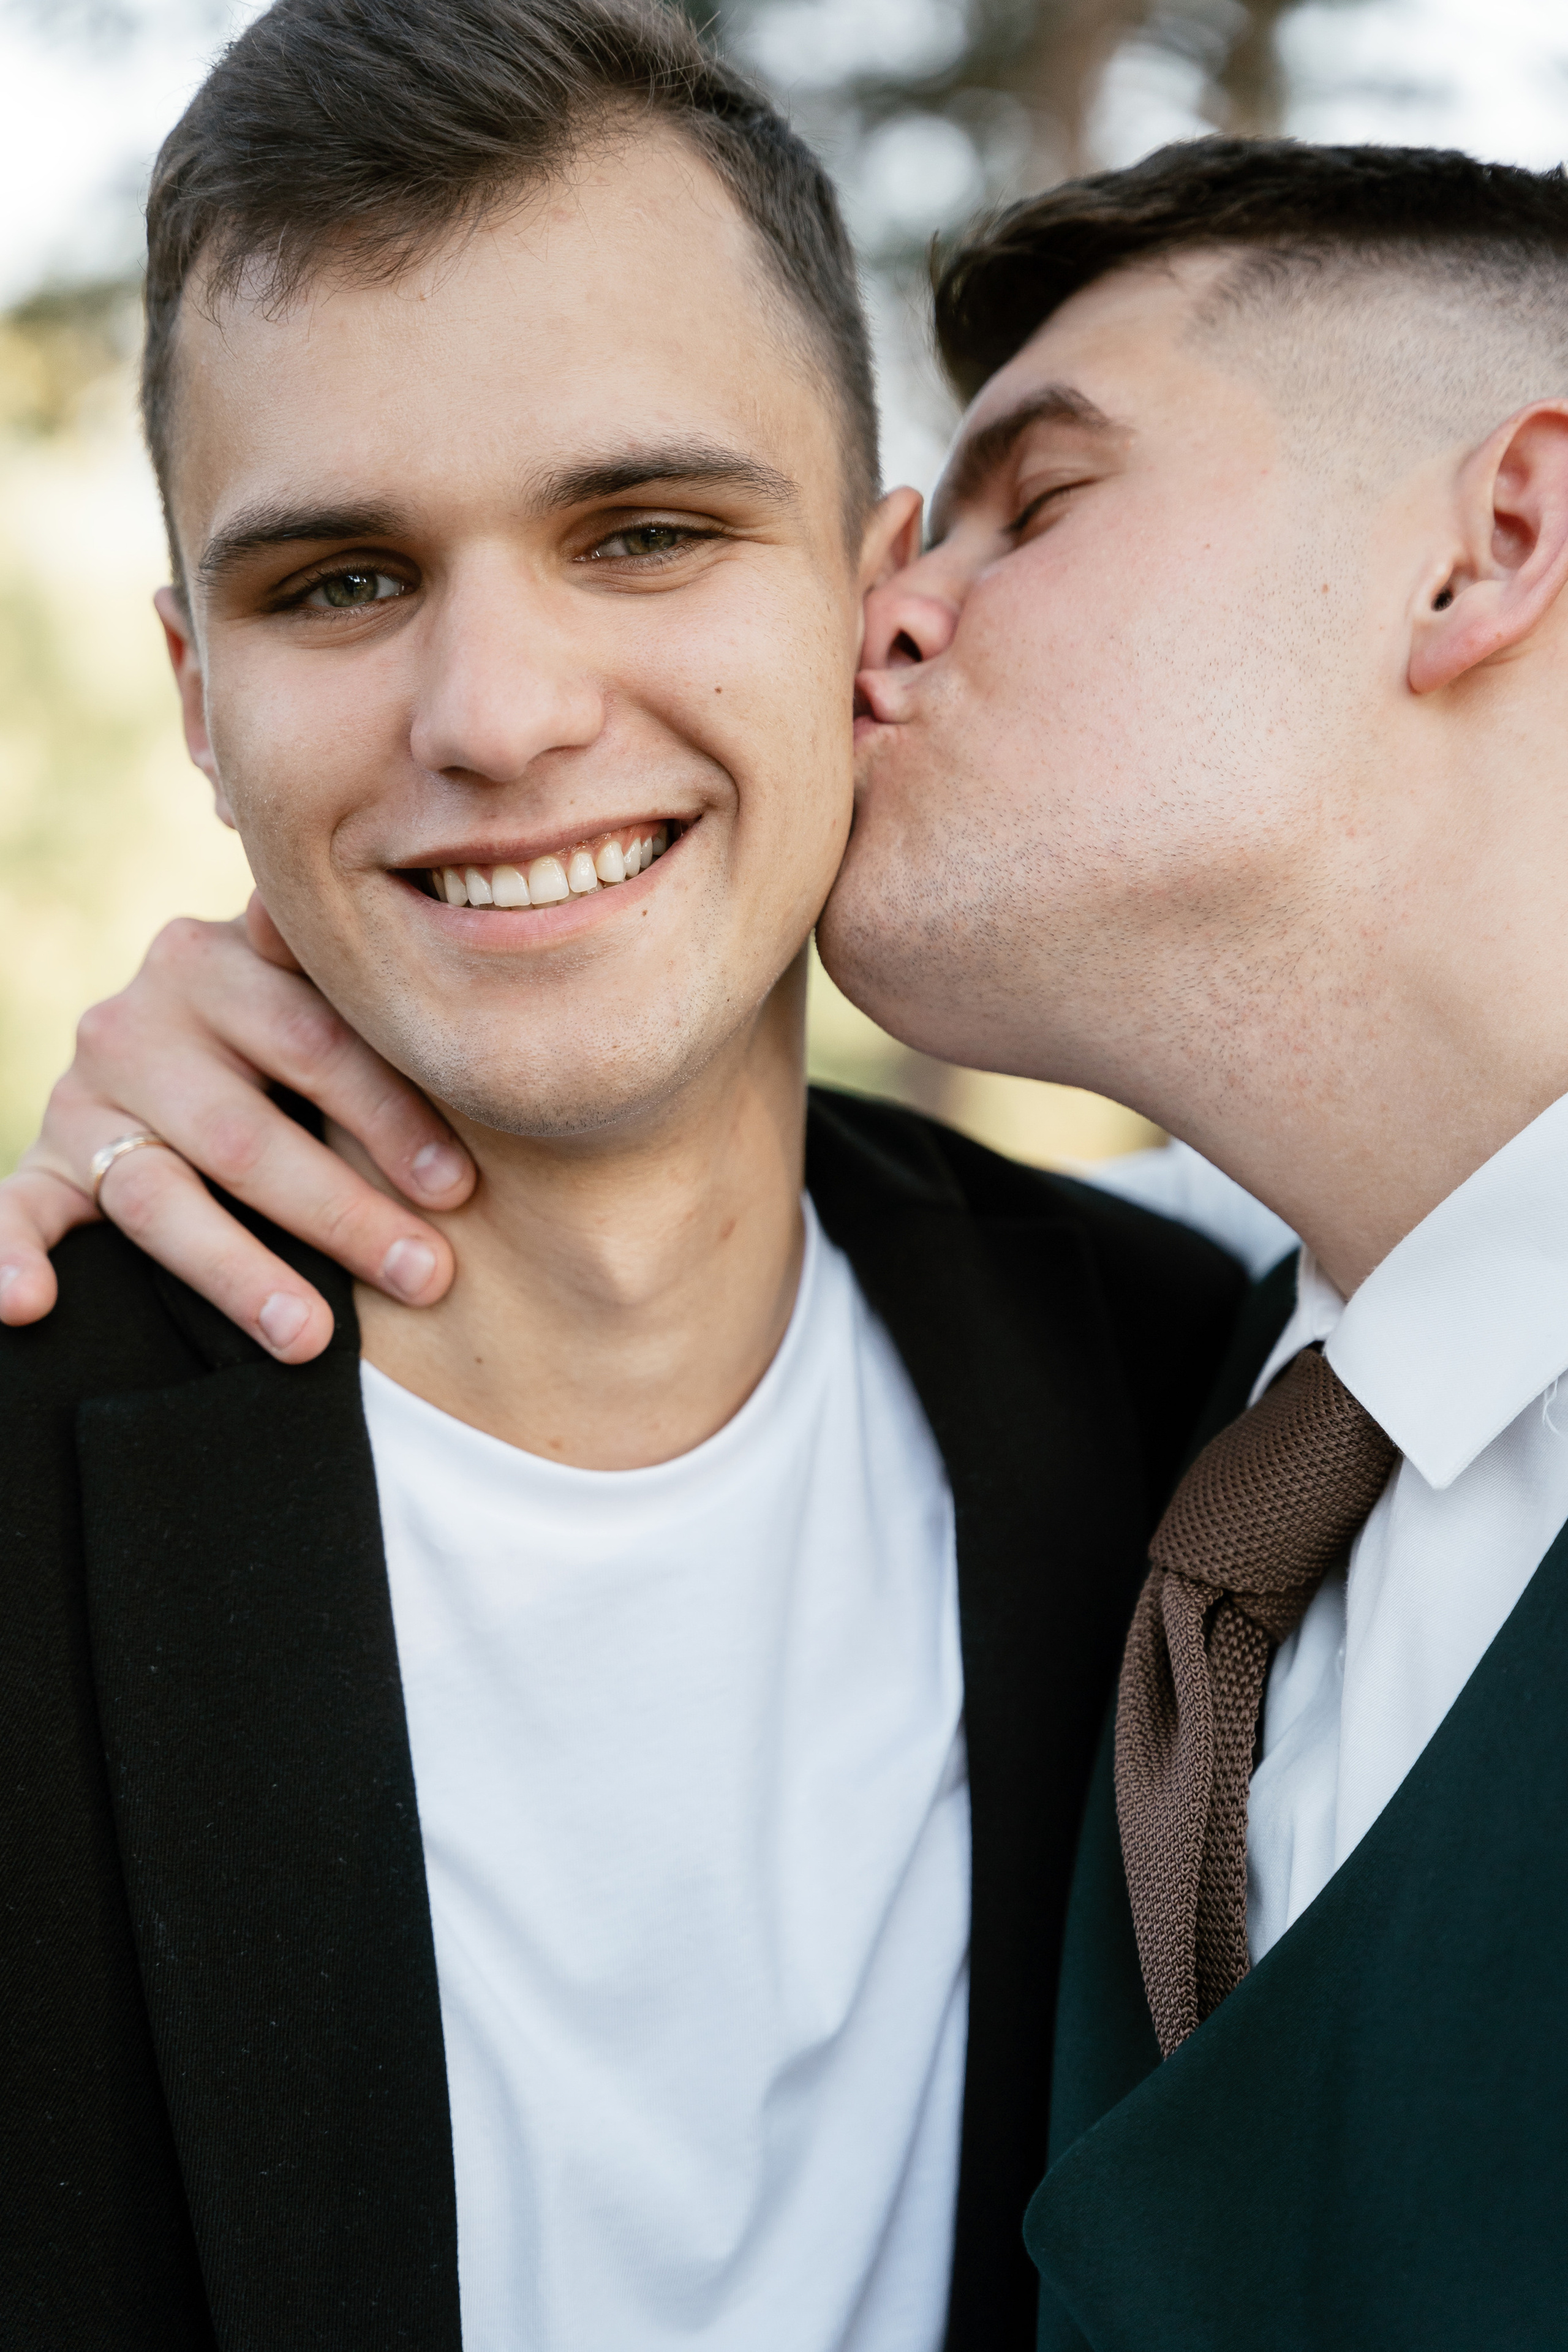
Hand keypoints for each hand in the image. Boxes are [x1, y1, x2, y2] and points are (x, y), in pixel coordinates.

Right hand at [0, 895, 473, 1361]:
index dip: (391, 1117)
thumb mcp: (317, 988)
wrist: (184, 1033)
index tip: (459, 1189)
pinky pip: (14, 1212)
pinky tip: (28, 1305)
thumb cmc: (290, 1024)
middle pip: (246, 1135)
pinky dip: (5, 1259)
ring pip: (158, 1196)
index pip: (314, 1043)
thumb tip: (403, 938)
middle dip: (343, 1213)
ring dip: (236, 1270)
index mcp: (218, 962)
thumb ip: (347, 982)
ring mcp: (82, 1100)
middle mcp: (137, 1022)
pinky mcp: (42, 1165)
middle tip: (425, 1277)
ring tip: (309, 1337)